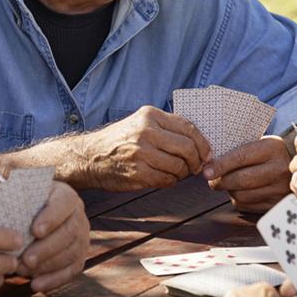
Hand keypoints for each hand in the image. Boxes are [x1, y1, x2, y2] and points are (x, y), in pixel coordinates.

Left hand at [17, 182, 89, 291]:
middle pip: (69, 232)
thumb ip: (17, 200)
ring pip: (72, 253)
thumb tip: (0, 203)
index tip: (35, 231)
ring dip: (48, 265)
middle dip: (47, 248)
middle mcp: (78, 215)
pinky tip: (36, 285)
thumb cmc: (24, 206)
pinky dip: (55, 279)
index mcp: (65, 196)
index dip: (52, 218)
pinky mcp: (79, 256)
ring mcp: (82, 236)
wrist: (33, 217)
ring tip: (24, 271)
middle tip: (26, 260)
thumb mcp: (23, 197)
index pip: (63, 204)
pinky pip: (72, 270)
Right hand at [73, 106, 212, 190]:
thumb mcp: (141, 123)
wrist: (90, 157)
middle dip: (196, 160)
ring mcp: (141, 153)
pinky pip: (167, 180)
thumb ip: (167, 128)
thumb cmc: (120, 141)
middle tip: (195, 167)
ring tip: (177, 172)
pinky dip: (171, 181)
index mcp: (150, 115)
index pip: (188, 127)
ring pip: (179, 166)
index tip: (207, 153)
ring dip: (183, 173)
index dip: (203, 143)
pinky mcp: (138, 173)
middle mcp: (146, 132)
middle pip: (188, 148)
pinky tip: (165, 178)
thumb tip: (200, 143)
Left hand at [205, 136, 291, 212]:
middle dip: (221, 181)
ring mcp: (280, 189)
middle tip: (213, 180)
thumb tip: (210, 164)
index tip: (206, 172)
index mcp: (272, 148)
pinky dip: (239, 200)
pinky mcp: (276, 204)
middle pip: (241, 180)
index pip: (241, 157)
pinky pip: (247, 206)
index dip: (221, 166)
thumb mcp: (260, 144)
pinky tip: (242, 192)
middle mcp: (279, 168)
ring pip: (242, 195)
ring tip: (229, 184)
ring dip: (229, 191)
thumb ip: (239, 150)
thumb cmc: (270, 154)